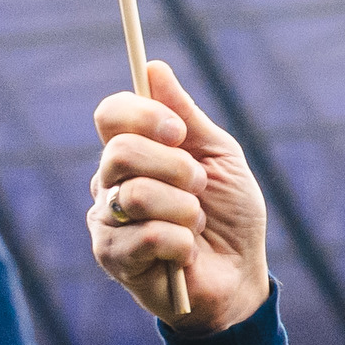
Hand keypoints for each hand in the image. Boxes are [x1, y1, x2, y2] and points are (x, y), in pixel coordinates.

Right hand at [89, 62, 271, 331]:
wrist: (239, 277)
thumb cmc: (229, 215)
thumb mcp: (219, 157)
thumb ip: (186, 116)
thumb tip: (154, 67)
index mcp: (134, 151)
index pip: (111, 115)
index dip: (143, 114)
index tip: (178, 131)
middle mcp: (110, 181)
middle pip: (120, 151)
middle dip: (175, 168)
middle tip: (198, 187)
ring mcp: (106, 220)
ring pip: (135, 195)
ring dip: (184, 209)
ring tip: (196, 224)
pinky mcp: (112, 258)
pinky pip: (148, 236)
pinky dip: (182, 243)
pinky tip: (186, 253)